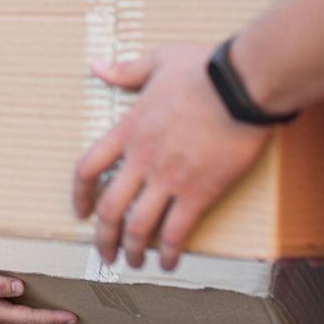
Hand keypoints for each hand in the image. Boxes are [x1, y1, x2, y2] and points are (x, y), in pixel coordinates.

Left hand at [73, 44, 272, 271]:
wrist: (243, 85)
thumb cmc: (204, 69)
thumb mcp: (158, 60)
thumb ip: (126, 70)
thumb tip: (97, 66)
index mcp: (129, 129)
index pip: (88, 168)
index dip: (80, 194)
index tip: (81, 211)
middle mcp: (142, 159)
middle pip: (109, 208)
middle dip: (103, 237)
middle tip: (105, 254)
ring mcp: (169, 178)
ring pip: (138, 226)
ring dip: (132, 250)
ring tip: (133, 263)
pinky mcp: (199, 192)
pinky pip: (177, 231)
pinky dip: (169, 252)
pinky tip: (169, 262)